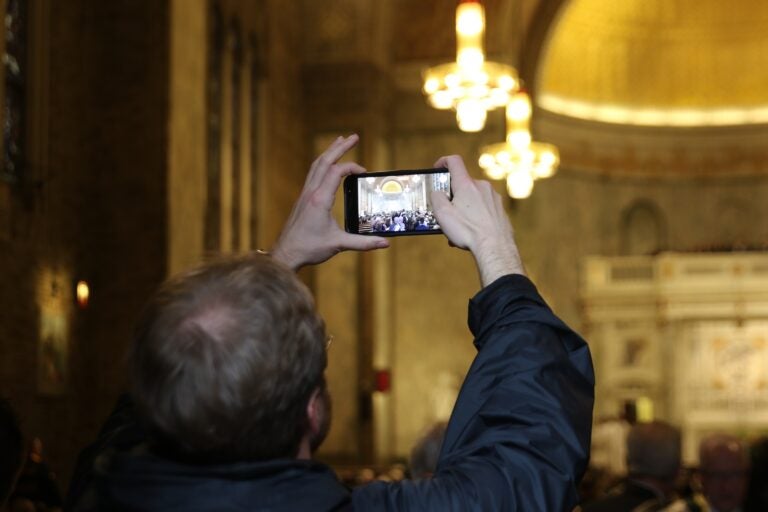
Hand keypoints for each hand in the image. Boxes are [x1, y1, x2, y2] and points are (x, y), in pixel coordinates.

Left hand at [271, 135, 388, 269]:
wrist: (286, 253)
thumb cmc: (309, 248)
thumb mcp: (338, 244)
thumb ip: (363, 243)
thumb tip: (385, 243)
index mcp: (320, 199)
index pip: (336, 172)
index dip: (352, 167)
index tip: (364, 172)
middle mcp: (311, 192)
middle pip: (324, 161)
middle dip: (340, 147)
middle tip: (354, 136)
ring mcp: (305, 194)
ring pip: (316, 165)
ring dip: (329, 152)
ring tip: (340, 141)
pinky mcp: (302, 199)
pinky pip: (312, 174)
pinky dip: (322, 164)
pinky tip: (327, 164)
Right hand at [430, 155, 524, 285]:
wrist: (495, 247)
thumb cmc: (468, 230)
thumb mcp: (442, 214)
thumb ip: (437, 198)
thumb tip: (438, 193)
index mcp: (466, 184)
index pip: (454, 162)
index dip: (443, 162)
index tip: (437, 169)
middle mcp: (482, 187)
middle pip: (463, 185)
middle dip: (453, 197)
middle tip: (446, 213)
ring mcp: (494, 198)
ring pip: (474, 200)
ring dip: (464, 210)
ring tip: (458, 230)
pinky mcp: (500, 211)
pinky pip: (484, 210)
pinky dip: (475, 218)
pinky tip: (471, 234)